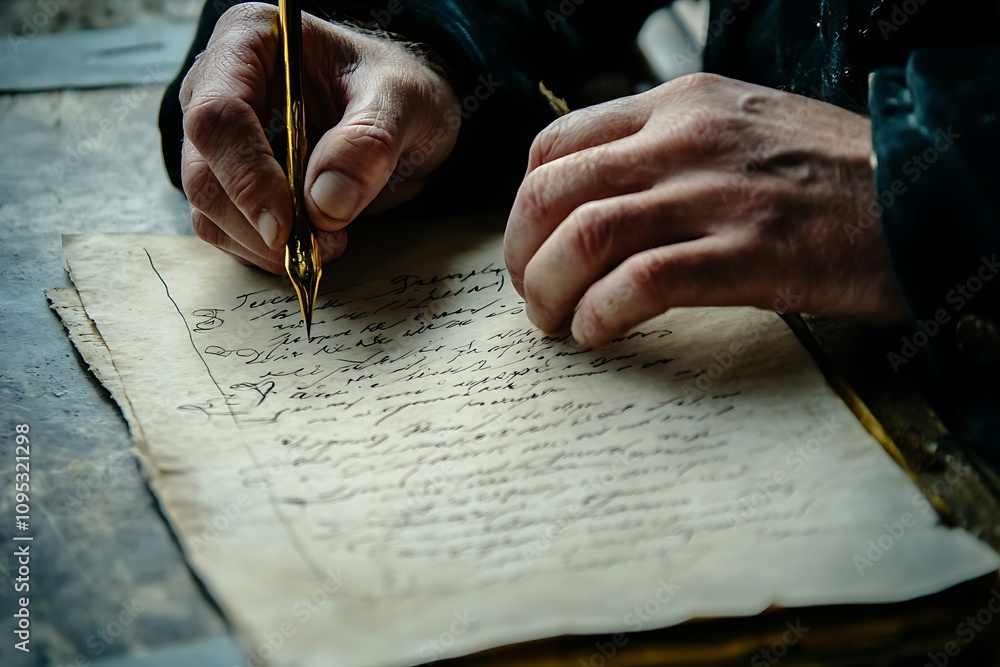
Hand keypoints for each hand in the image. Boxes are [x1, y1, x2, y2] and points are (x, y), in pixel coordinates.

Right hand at [179, 3, 458, 272]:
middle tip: (317, 247)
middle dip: (257, 221)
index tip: (287, 226)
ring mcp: (218, 137)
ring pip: (208, 207)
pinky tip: (311, 245)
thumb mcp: (403, 102)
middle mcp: (217, 85)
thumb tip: (325, 202)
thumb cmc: (396, 89)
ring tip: (327, 244)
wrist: (401, 113)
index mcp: (249, 41)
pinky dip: (263, 251)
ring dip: (262, 244)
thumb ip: (368, 142)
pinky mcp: (229, 179)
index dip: (247, 176)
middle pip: (203, 169)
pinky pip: (226, 229)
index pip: (219, 114)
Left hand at [504, 73, 908, 346]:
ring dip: (549, 290)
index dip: (526, 203)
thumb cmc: (832, 174)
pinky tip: (599, 334)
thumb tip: (601, 198)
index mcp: (680, 105)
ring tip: (555, 322)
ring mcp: (717, 194)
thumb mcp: (742, 130)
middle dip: (522, 253)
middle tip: (530, 293)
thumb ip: (670, 150)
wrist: (928, 193)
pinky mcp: (749, 254)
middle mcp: (687, 140)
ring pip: (584, 236)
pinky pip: (640, 284)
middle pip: (554, 191)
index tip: (531, 243)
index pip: (557, 143)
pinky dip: (601, 315)